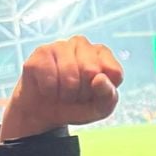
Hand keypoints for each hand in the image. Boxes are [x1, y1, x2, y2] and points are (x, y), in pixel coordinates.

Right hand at [0, 36, 123, 140]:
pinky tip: (48, 89)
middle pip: (91, 71)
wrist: (44, 111)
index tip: (96, 93)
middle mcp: (82, 44)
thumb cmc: (78, 106)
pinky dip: (50, 91)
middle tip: (77, 95)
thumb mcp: (101, 108)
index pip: (114, 72)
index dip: (104, 90)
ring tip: (63, 93)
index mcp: (102, 53)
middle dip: (84, 92)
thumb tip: (99, 78)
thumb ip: (108, 96)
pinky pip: (50, 79)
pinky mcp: (41, 53)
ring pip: (70, 75)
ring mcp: (60, 45)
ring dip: (67, 93)